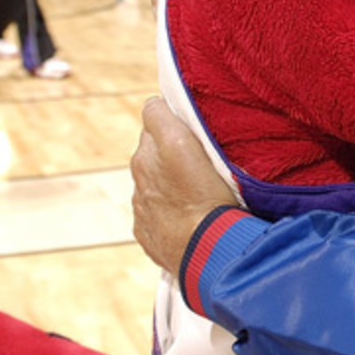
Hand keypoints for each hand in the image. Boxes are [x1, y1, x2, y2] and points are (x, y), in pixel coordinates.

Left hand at [131, 97, 237, 275]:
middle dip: (169, 146)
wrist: (207, 250)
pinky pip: (154, 207)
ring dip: (168, 177)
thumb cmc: (213, 195)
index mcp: (156, 144)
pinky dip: (166, 206)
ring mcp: (141, 200)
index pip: (154, 109)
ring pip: (153, 176)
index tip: (191, 122)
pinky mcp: (144, 227)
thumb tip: (157, 103)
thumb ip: (171, 117)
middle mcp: (141, 168)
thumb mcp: (201, 143)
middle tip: (200, 157)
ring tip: (198, 188)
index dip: (173, 114)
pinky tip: (189, 213)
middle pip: (152, 144)